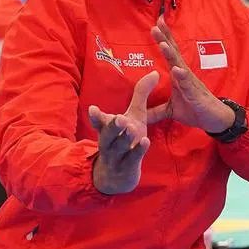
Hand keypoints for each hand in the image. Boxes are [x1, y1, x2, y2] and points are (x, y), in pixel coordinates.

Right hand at [89, 71, 156, 195]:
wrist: (118, 175)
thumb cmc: (126, 140)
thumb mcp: (134, 116)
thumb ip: (141, 94)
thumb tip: (156, 72)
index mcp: (106, 129)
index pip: (98, 122)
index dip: (95, 116)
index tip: (93, 109)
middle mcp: (109, 142)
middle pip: (108, 134)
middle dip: (113, 126)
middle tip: (119, 118)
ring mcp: (117, 156)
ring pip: (119, 148)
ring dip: (125, 139)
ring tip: (132, 129)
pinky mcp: (128, 167)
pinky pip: (132, 158)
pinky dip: (138, 151)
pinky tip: (145, 141)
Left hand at [147, 16, 235, 133]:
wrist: (214, 120)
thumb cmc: (195, 110)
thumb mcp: (171, 111)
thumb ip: (156, 111)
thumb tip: (140, 115)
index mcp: (178, 76)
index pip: (169, 54)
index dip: (163, 39)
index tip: (155, 24)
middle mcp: (184, 75)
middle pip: (173, 53)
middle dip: (165, 38)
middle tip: (157, 23)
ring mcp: (190, 83)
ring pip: (179, 65)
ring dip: (171, 54)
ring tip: (162, 43)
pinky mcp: (196, 94)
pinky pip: (188, 84)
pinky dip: (182, 76)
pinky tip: (177, 70)